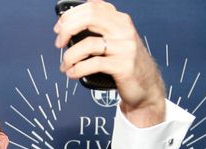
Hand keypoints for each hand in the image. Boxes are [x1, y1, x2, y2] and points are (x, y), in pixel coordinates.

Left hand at [54, 0, 165, 126]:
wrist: (146, 84)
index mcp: (119, 20)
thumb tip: (67, 26)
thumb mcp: (114, 40)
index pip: (92, 7)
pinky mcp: (123, 65)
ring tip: (65, 66)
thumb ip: (97, 30)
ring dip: (69, 56)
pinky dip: (77, 70)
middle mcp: (123, 30)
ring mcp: (125, 47)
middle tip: (59, 44)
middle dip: (67, 29)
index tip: (59, 29)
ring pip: (88, 44)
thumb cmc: (124, 63)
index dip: (70, 16)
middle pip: (89, 18)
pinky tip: (72, 73)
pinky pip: (93, 64)